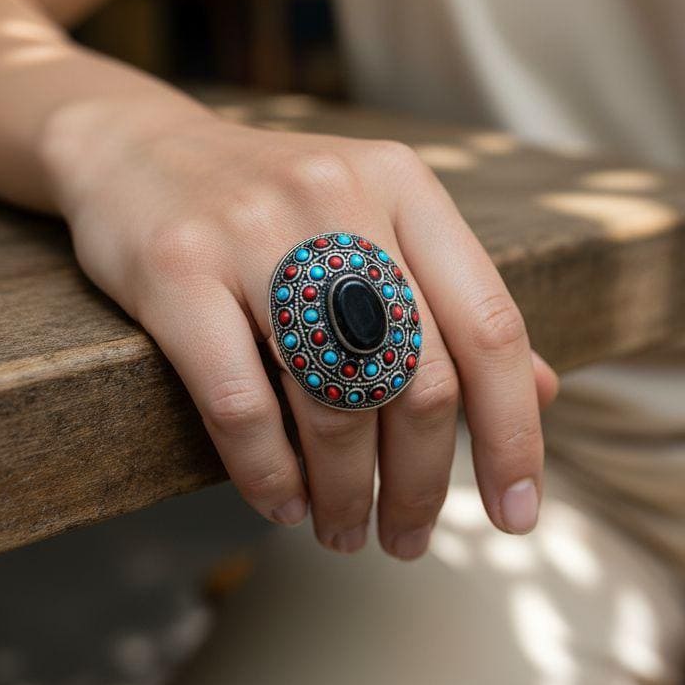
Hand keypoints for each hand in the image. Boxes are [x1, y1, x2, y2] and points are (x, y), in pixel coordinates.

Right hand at [42, 96, 557, 560]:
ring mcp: (253, 230)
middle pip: (417, 377)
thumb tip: (548, 392)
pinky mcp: (176, 268)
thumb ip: (454, 300)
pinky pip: (239, 402)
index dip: (515, 431)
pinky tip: (279, 502)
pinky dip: (268, 471)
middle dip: (419, 483)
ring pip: (331, 400)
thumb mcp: (377, 221)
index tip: (515, 514)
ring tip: (342, 530)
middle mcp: (339, 199)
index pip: (490, 324)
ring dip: (344, 492)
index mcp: (403, 186)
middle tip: (405, 538)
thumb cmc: (273, 205)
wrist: (136, 146)